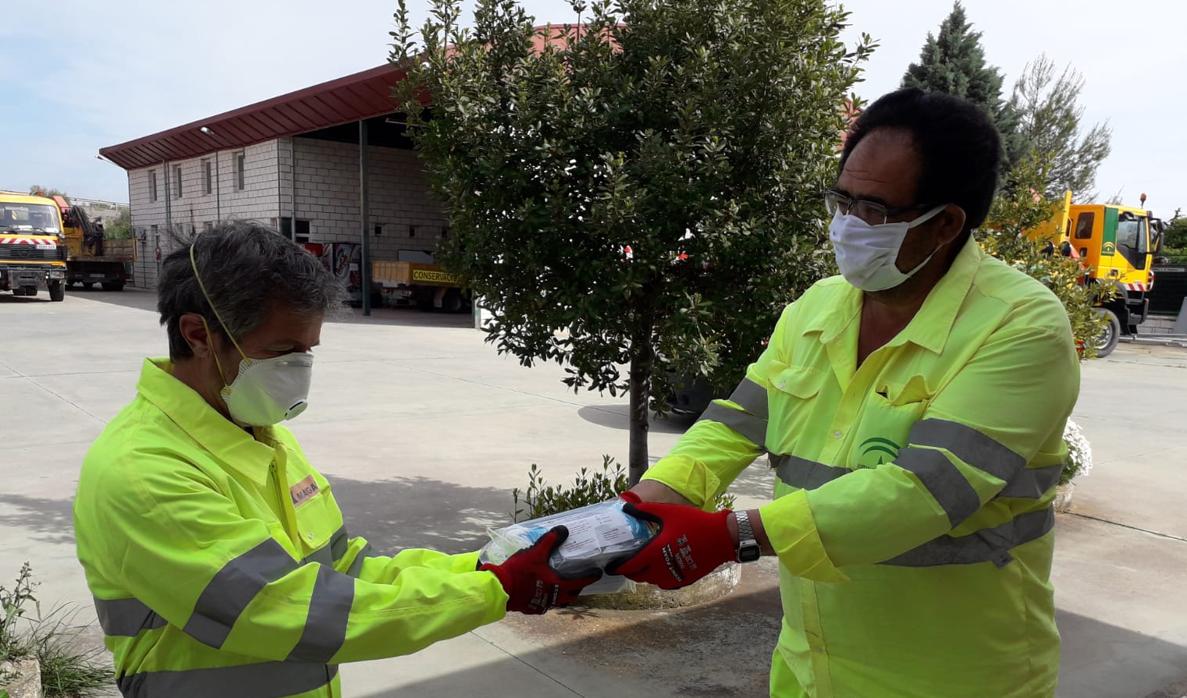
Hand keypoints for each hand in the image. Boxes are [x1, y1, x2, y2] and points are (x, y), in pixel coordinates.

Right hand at [480, 526, 601, 614]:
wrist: (500, 589)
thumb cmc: (520, 571)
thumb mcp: (536, 553)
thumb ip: (550, 540)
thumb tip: (563, 530)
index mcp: (557, 586)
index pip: (579, 582)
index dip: (589, 578)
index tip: (597, 574)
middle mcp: (552, 598)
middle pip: (570, 596)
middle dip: (576, 589)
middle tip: (578, 581)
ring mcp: (541, 605)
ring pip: (557, 602)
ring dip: (562, 595)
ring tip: (560, 587)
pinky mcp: (530, 609)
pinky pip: (543, 605)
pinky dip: (547, 599)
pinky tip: (541, 593)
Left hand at [608, 492, 734, 589]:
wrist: (721, 538)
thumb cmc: (693, 523)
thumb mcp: (667, 512)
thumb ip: (645, 511)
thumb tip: (626, 507)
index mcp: (654, 554)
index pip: (629, 566)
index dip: (618, 566)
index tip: (611, 565)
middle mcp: (661, 570)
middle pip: (638, 576)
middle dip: (630, 570)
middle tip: (627, 561)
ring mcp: (673, 577)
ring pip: (651, 580)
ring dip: (644, 573)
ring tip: (644, 561)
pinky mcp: (683, 580)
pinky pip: (664, 582)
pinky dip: (659, 576)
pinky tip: (661, 565)